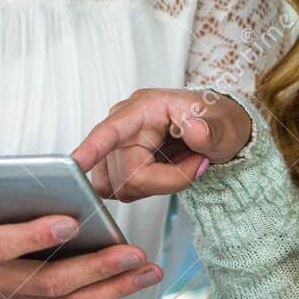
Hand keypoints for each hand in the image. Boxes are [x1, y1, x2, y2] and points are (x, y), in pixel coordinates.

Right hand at [71, 87, 252, 202]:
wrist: (218, 131)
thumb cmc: (216, 121)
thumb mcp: (224, 123)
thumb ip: (211, 129)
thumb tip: (196, 131)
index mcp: (144, 107)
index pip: (111, 130)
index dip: (91, 148)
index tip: (73, 163)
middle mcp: (124, 126)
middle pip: (125, 175)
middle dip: (165, 180)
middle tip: (197, 164)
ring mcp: (118, 146)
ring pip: (118, 187)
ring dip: (154, 186)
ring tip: (181, 165)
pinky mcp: (117, 165)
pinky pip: (120, 190)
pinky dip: (146, 190)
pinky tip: (164, 175)